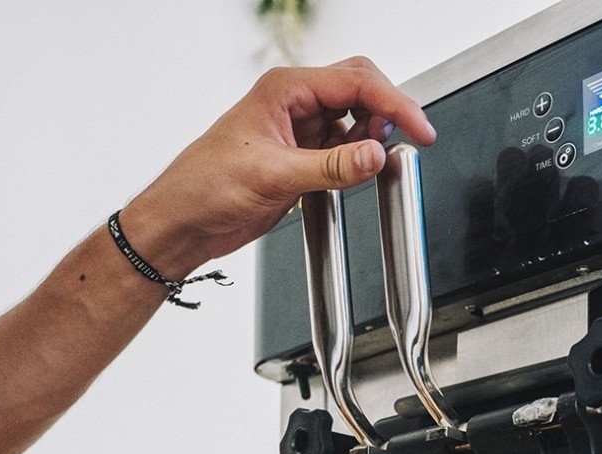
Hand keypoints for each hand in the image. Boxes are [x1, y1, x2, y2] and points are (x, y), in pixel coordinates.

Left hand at [122, 57, 436, 277]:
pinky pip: (341, 152)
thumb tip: (375, 155)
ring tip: (379, 165)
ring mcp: (298, 132)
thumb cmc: (206, 186)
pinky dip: (356, 163)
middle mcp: (294, 104)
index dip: (394, 102)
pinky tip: (358, 176)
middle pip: (360, 90)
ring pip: (353, 122)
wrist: (183, 222)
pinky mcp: (299, 160)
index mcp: (285, 90)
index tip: (418, 129)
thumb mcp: (275, 176)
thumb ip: (331, 167)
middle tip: (410, 141)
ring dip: (371, 141)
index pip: (356, 82)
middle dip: (388, 113)